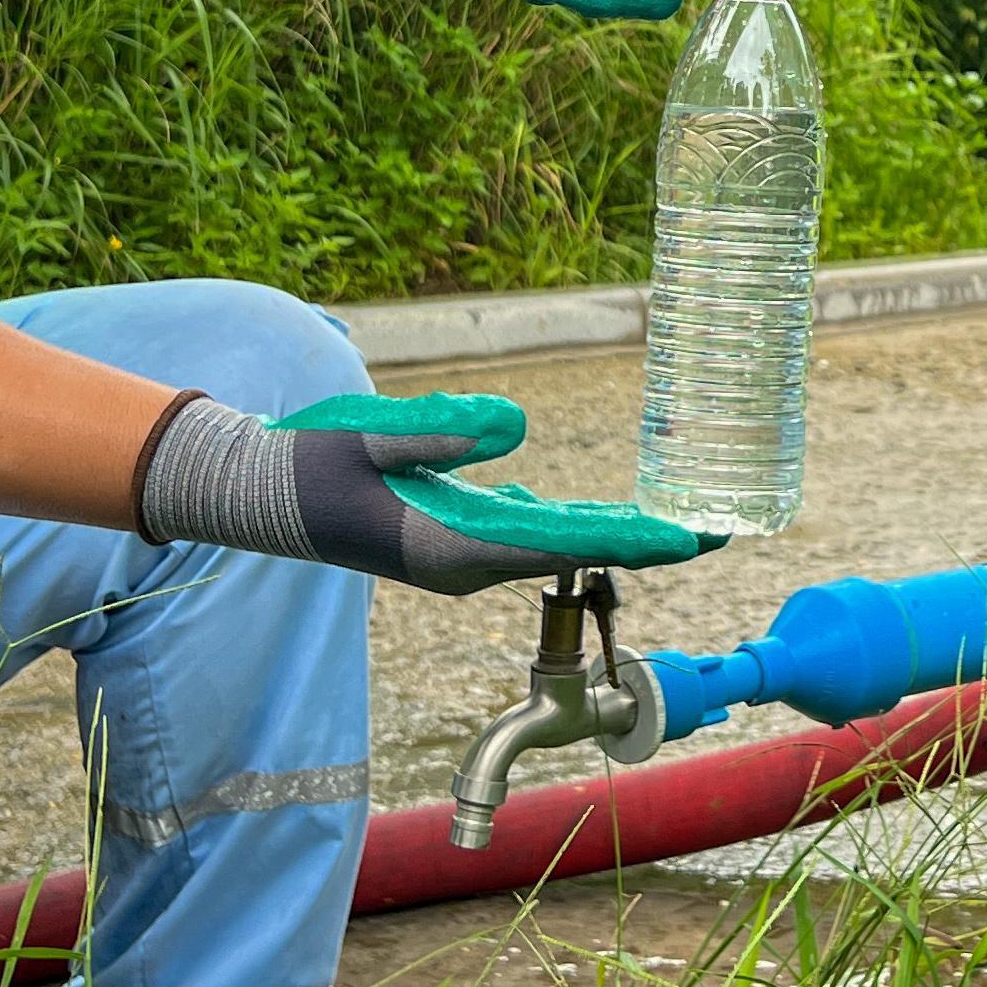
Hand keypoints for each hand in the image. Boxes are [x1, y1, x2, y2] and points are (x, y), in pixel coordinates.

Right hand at [133, 387, 725, 594]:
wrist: (265, 496)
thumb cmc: (312, 462)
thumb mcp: (370, 433)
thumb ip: (440, 428)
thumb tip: (516, 424)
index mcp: (453, 543)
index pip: (564, 541)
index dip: (634, 537)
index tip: (693, 534)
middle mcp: (467, 562)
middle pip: (577, 551)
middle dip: (648, 542)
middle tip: (721, 529)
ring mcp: (463, 557)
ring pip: (558, 547)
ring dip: (621, 536)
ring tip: (683, 524)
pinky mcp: (455, 541)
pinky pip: (531, 537)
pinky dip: (579, 528)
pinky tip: (608, 519)